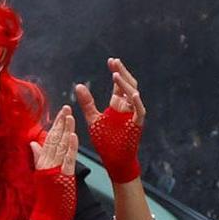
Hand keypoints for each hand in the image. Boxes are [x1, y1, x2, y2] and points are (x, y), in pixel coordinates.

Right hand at [27, 108, 78, 219]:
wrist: (45, 219)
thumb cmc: (45, 199)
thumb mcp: (41, 176)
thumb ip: (38, 159)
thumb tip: (33, 144)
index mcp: (41, 163)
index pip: (48, 140)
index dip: (55, 126)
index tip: (61, 114)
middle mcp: (45, 164)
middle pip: (54, 140)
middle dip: (61, 123)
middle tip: (67, 108)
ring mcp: (53, 170)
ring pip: (60, 146)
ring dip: (65, 130)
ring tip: (70, 116)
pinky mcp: (61, 176)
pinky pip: (67, 159)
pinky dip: (69, 147)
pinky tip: (72, 135)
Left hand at [76, 58, 144, 183]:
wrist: (113, 159)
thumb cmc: (105, 140)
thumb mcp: (92, 118)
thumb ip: (87, 102)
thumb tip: (78, 85)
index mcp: (118, 105)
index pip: (119, 85)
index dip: (116, 72)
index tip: (111, 61)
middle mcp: (127, 108)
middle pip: (128, 86)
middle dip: (122, 73)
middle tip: (114, 62)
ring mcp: (134, 115)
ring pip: (134, 95)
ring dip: (126, 85)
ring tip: (116, 74)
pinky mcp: (137, 125)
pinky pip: (140, 112)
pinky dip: (137, 103)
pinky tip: (132, 94)